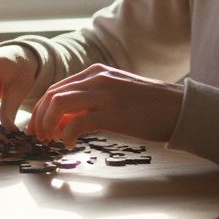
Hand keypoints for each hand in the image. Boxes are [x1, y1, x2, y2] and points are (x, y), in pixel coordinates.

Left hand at [27, 64, 183, 147]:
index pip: (57, 88)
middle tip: (38, 137)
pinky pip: (76, 123)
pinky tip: (70, 145)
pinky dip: (66, 136)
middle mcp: (97, 79)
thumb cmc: (149, 106)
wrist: (181, 108)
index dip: (42, 109)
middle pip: (52, 95)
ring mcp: (105, 95)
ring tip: (50, 141)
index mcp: (96, 72)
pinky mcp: (113, 114)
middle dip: (39, 118)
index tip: (38, 127)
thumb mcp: (116, 95)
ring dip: (48, 124)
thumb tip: (64, 120)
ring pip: (59, 104)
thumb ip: (90, 102)